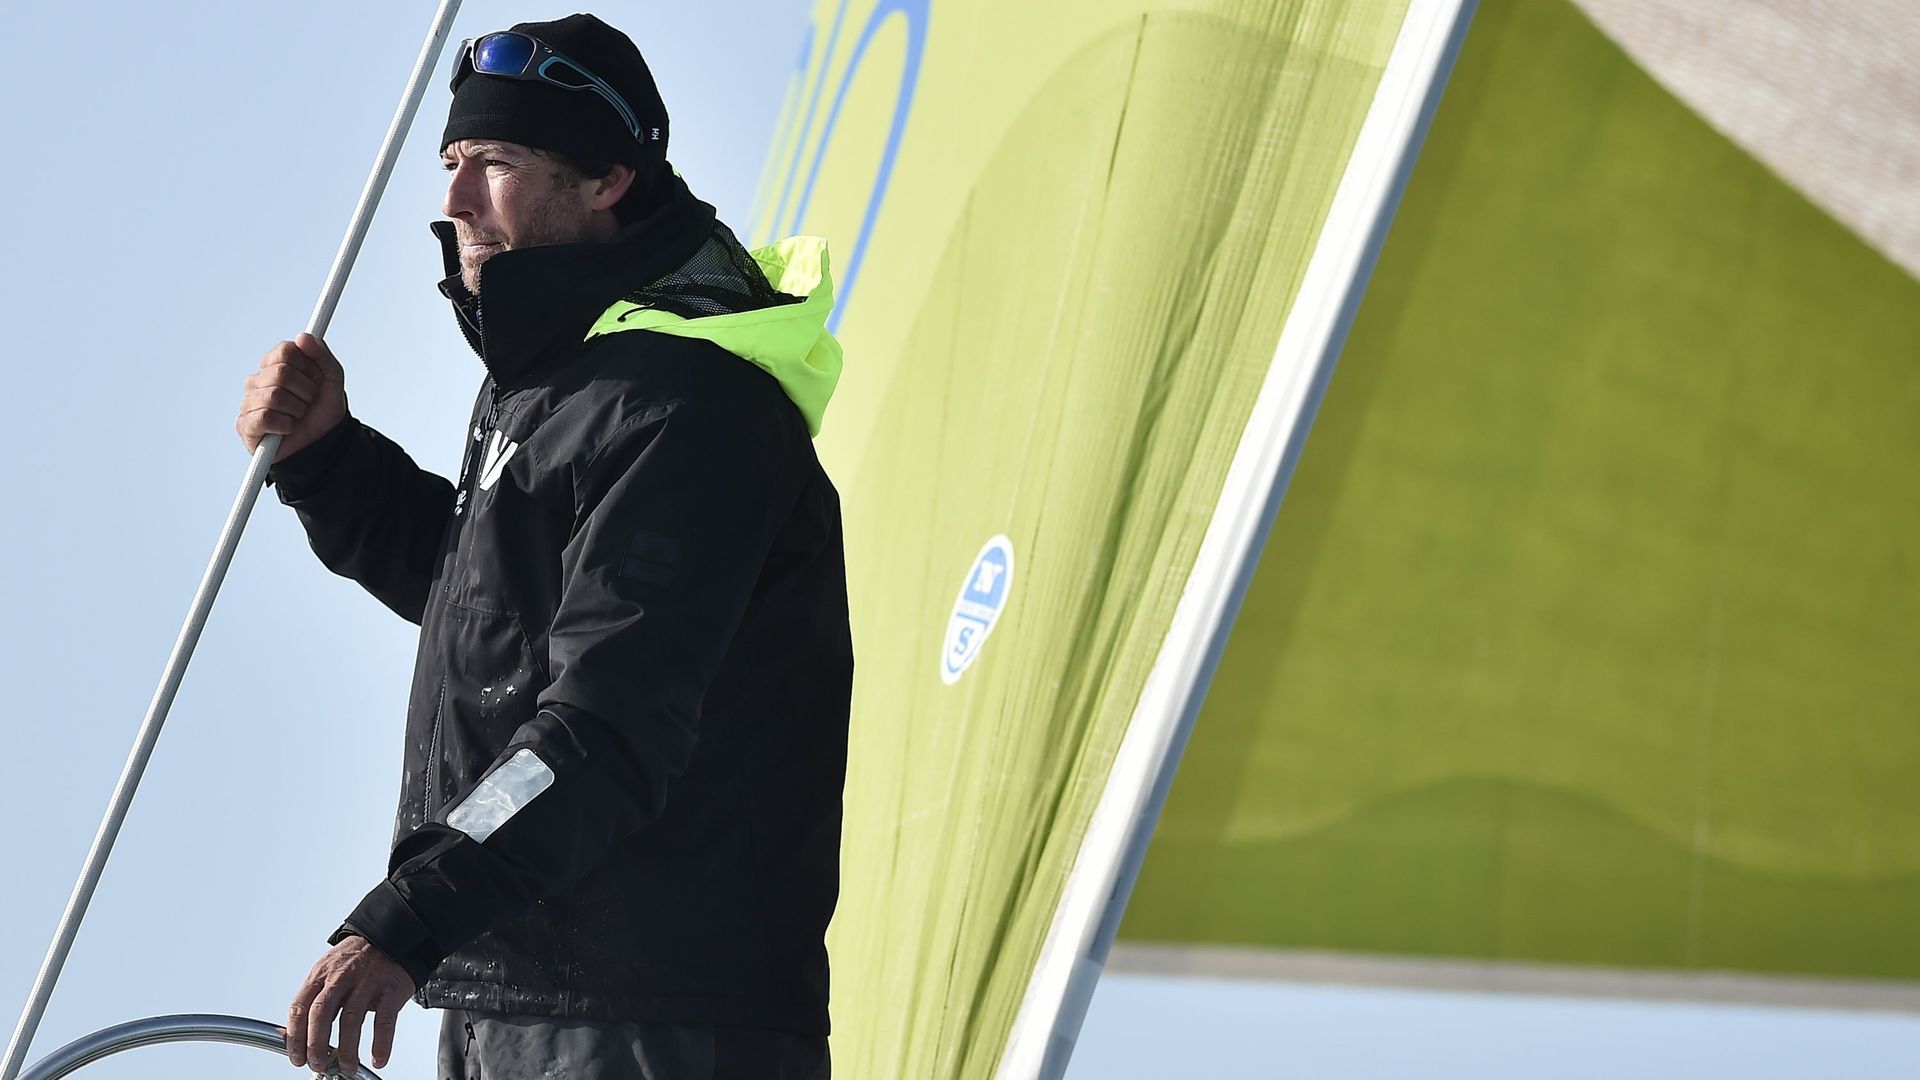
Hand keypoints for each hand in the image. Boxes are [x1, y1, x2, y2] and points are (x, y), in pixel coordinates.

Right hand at [238, 332, 347, 462]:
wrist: (325, 443)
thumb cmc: (323, 410)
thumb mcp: (332, 379)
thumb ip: (321, 355)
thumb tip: (303, 336)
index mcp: (275, 365)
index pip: (286, 351)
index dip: (308, 367)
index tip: (316, 380)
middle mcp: (258, 381)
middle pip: (281, 372)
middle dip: (305, 390)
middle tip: (309, 401)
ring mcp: (249, 402)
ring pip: (274, 396)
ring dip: (297, 409)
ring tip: (299, 416)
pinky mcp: (245, 425)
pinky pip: (265, 417)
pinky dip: (285, 425)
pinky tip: (288, 428)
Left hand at [285, 934, 413, 1073]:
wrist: (391, 934)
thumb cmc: (356, 958)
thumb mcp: (328, 970)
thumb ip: (315, 998)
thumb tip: (298, 1034)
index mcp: (321, 975)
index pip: (300, 1008)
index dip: (295, 1037)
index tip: (297, 1058)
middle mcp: (341, 978)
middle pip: (321, 1014)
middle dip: (317, 1045)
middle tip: (318, 1064)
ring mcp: (367, 983)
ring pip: (351, 1020)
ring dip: (347, 1050)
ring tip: (346, 1067)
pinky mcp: (391, 989)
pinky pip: (384, 1020)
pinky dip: (381, 1044)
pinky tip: (377, 1058)